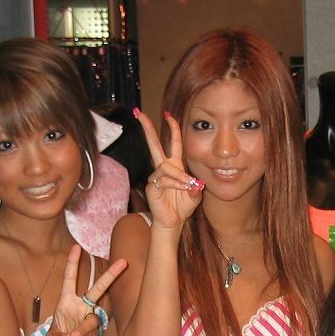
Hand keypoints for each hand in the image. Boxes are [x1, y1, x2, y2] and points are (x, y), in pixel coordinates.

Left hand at [47, 244, 127, 335]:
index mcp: (67, 300)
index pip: (70, 278)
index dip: (73, 263)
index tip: (77, 247)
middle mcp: (81, 305)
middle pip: (98, 287)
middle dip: (110, 274)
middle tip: (123, 262)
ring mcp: (90, 316)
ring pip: (92, 318)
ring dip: (82, 329)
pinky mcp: (95, 328)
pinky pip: (91, 331)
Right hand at [134, 108, 203, 229]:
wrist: (173, 221)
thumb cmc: (182, 206)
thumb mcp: (195, 195)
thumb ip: (195, 187)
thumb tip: (195, 183)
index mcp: (174, 166)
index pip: (172, 143)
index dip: (172, 129)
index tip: (169, 115)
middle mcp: (163, 168)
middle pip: (154, 144)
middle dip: (147, 128)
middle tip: (139, 113)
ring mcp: (156, 176)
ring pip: (166, 166)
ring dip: (179, 175)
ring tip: (187, 186)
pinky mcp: (152, 186)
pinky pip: (163, 179)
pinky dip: (174, 183)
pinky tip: (180, 189)